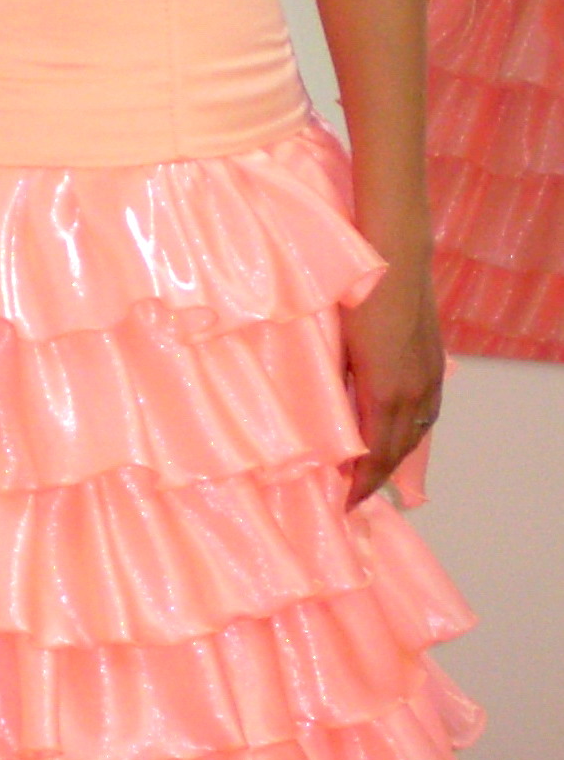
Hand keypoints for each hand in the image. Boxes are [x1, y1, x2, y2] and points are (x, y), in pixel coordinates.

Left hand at [341, 248, 442, 507]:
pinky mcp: (435, 360)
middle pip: (399, 451)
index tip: (342, 505)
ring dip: (397, 455)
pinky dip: (413, 430)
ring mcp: (430, 375)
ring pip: (418, 432)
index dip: (360, 487)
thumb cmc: (353, 295)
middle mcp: (415, 391)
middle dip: (377, 478)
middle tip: (351, 495)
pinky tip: (399, 431)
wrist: (394, 254)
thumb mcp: (333, 348)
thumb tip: (323, 426)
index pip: (376, 457)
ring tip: (372, 470)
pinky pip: (428, 410)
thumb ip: (333, 391)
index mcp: (386, 393)